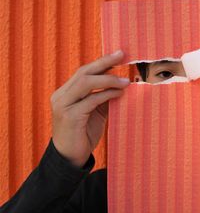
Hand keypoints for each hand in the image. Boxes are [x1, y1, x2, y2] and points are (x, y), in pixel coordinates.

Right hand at [50, 51, 129, 166]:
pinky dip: (106, 94)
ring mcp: (63, 105)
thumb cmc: (84, 133)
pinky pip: (91, 100)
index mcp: (66, 92)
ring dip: (108, 79)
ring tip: (125, 81)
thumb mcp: (95, 112)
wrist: (71, 158)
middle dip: (104, 62)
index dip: (102, 62)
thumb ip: (103, 97)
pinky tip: (119, 94)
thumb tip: (122, 83)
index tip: (119, 54)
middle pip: (84, 72)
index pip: (84, 72)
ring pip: (86, 83)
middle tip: (122, 56)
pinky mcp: (69, 116)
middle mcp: (61, 96)